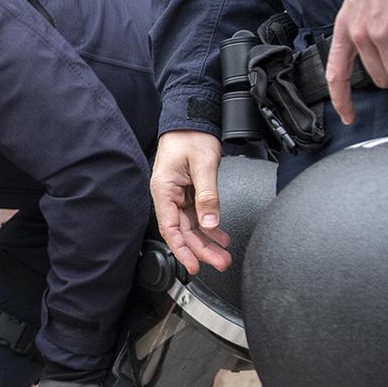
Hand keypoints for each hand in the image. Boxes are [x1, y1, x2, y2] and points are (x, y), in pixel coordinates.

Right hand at [150, 130, 229, 274]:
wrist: (192, 120)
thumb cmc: (191, 137)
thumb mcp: (203, 165)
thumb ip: (208, 196)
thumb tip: (210, 222)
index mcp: (164, 190)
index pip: (171, 228)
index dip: (182, 249)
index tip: (194, 265)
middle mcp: (168, 195)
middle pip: (183, 231)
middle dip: (202, 249)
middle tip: (220, 262)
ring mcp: (178, 195)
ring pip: (191, 226)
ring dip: (207, 241)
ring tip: (223, 254)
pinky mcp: (188, 192)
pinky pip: (197, 215)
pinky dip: (210, 226)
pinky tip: (220, 236)